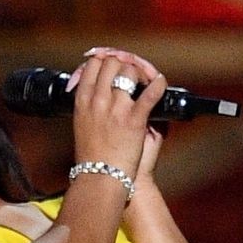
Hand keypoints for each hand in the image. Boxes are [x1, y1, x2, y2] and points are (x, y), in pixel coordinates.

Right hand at [68, 47, 167, 182]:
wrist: (100, 180)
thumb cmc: (92, 158)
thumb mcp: (82, 125)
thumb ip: (92, 105)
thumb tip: (107, 90)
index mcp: (82, 102)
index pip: (93, 64)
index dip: (107, 61)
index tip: (114, 67)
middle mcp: (97, 101)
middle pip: (112, 63)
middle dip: (124, 64)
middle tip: (132, 74)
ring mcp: (116, 109)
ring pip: (129, 71)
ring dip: (140, 74)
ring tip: (144, 83)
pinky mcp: (134, 120)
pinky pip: (151, 92)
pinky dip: (159, 84)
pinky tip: (161, 83)